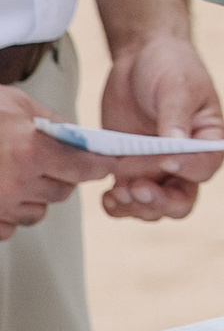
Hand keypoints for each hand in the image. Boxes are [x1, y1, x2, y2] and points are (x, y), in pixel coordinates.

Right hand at [0, 90, 94, 233]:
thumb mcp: (15, 103)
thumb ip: (51, 120)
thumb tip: (78, 134)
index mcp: (30, 150)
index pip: (84, 168)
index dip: (99, 164)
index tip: (105, 162)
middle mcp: (16, 183)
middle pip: (63, 192)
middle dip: (63, 177)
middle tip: (52, 161)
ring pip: (37, 212)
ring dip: (35, 196)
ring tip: (18, 173)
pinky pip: (10, 226)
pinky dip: (9, 212)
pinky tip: (0, 189)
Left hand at [96, 35, 223, 220]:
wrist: (139, 57)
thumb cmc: (169, 65)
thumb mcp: (176, 85)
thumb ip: (175, 116)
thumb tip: (176, 147)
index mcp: (207, 139)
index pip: (205, 166)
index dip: (188, 170)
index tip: (166, 160)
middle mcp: (185, 161)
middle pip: (181, 200)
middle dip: (160, 202)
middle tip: (138, 188)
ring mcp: (156, 168)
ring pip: (153, 206)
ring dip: (136, 206)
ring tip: (116, 192)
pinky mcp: (130, 169)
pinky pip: (126, 199)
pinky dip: (117, 205)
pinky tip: (106, 197)